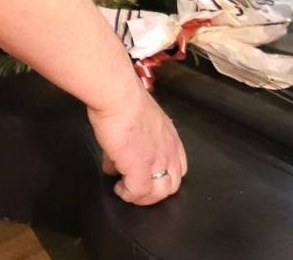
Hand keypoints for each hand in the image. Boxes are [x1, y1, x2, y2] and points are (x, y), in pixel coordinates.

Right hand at [89, 87, 186, 205]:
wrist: (118, 96)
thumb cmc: (123, 102)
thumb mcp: (138, 124)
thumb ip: (133, 144)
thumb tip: (114, 163)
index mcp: (171, 138)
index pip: (179, 168)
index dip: (162, 176)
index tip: (146, 177)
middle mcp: (169, 151)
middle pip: (172, 185)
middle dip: (153, 191)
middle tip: (135, 187)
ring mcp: (157, 161)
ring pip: (159, 194)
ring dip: (142, 196)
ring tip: (127, 190)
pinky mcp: (139, 169)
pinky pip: (138, 193)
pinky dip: (128, 194)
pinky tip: (119, 188)